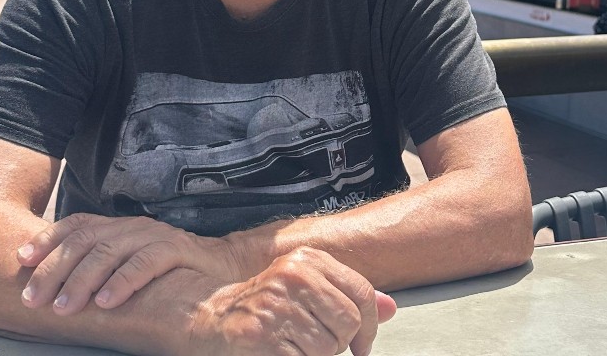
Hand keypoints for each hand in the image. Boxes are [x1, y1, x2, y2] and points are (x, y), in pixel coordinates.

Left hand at [19, 213, 240, 313]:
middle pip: (86, 239)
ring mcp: (155, 235)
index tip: (20, 259)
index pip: (76, 224)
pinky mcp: (178, 250)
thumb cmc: (167, 274)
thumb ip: (98, 272)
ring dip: (82, 280)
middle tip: (33, 298)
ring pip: (110, 250)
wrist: (222, 268)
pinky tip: (107, 302)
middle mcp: (132, 226)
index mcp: (118, 228)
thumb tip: (49, 291)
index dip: (46, 238)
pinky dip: (123, 282)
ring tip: (63, 308)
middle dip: (55, 268)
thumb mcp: (127, 268)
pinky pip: (146, 262)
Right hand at [192, 248, 396, 355]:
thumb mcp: (309, 286)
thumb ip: (348, 294)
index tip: (361, 344)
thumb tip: (390, 308)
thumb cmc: (269, 303)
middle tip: (315, 342)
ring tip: (293, 344)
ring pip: (327, 348)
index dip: (368, 325)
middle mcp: (293, 275)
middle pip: (348, 322)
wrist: (216, 316)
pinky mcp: (261, 336)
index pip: (361, 291)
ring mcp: (276, 305)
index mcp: (308, 259)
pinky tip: (281, 351)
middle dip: (338, 342)